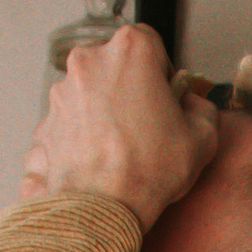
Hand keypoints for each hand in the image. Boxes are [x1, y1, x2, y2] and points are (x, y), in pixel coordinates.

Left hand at [20, 23, 217, 227]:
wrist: (102, 208)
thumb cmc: (148, 170)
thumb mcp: (204, 137)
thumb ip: (201, 108)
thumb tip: (190, 104)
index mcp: (131, 51)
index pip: (151, 43)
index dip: (162, 71)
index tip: (167, 96)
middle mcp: (91, 60)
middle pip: (117, 66)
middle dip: (132, 89)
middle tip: (148, 124)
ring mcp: (63, 89)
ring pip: (93, 92)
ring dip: (107, 110)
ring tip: (125, 146)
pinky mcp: (47, 117)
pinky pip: (74, 119)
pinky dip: (86, 132)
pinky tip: (103, 157)